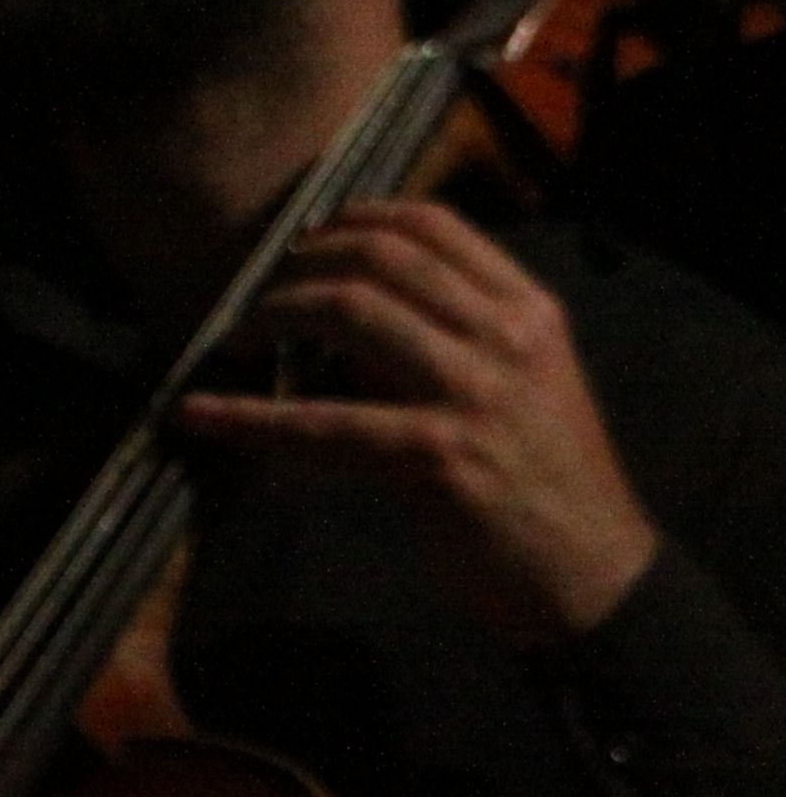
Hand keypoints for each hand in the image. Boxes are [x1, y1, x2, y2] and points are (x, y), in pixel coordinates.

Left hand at [175, 199, 661, 643]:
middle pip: (378, 256)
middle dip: (302, 265)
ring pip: (348, 310)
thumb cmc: (549, 481)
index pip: (432, 226)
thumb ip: (449, 336)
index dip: (354, 218)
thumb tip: (339, 309)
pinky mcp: (437, 455)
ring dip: (272, 315)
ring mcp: (473, 394)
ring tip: (236, 338)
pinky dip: (249, 416)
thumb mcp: (523, 384)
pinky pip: (320, 424)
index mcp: (530, 312)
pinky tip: (199, 415)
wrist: (596, 578)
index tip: (308, 238)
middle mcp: (506, 338)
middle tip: (261, 294)